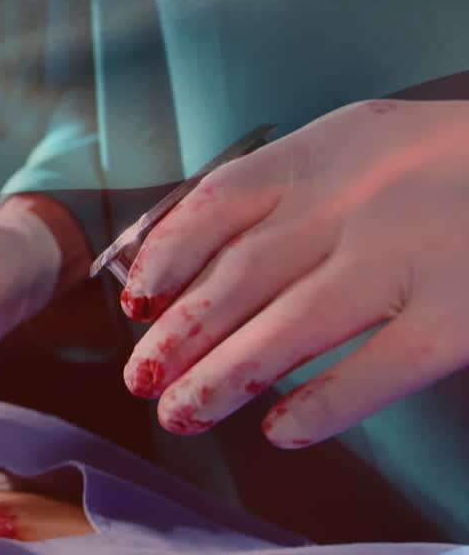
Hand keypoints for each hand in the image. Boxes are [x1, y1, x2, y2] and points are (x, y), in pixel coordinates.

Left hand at [119, 100, 468, 446]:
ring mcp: (407, 258)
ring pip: (289, 329)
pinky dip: (322, 405)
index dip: (168, 257)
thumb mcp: (362, 141)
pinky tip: (282, 430)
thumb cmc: (451, 160)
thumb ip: (288, 184)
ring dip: (224, 377)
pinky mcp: (460, 313)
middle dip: (180, 335)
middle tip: (142, 378)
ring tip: (182, 413)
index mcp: (326, 151)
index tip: (136, 300)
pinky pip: (376, 369)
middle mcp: (355, 202)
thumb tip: (198, 252)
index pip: (217, 204)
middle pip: (239, 279)